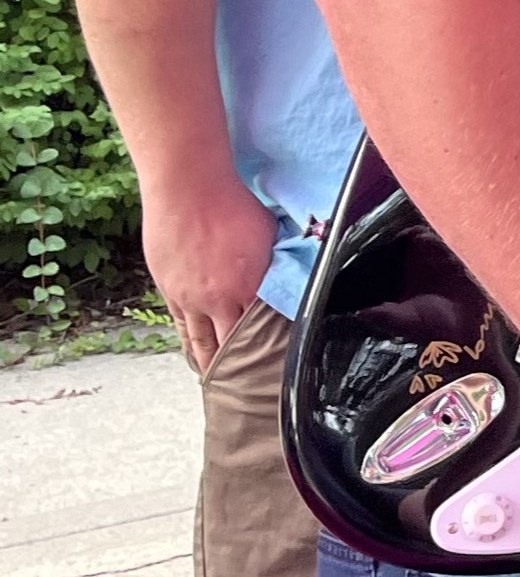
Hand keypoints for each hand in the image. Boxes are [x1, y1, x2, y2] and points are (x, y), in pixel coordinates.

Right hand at [140, 171, 277, 372]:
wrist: (189, 187)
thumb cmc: (235, 204)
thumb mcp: (270, 236)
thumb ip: (278, 264)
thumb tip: (292, 277)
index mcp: (250, 287)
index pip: (266, 331)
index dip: (272, 352)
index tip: (282, 368)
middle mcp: (219, 299)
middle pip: (233, 347)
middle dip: (243, 369)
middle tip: (252, 388)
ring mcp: (190, 297)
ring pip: (202, 342)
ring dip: (213, 364)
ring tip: (223, 383)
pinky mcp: (170, 290)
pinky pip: (182, 327)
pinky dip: (190, 345)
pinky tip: (197, 357)